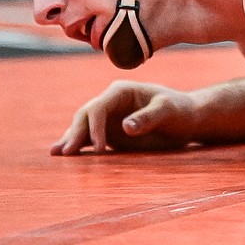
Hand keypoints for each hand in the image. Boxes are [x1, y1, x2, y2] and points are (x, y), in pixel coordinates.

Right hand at [50, 81, 197, 154]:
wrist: (187, 120)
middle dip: (76, 133)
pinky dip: (77, 145)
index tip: (100, 148)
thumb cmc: (181, 111)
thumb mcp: (169, 111)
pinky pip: (89, 139)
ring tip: (56, 153)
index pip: (99, 107)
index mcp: (122, 91)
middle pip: (85, 116)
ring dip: (71, 139)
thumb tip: (126, 127)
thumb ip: (149, 117)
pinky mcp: (109, 133)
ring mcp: (108, 118)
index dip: (95, 127)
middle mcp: (110, 103)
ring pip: (83, 127)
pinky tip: (62, 153)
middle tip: (67, 153)